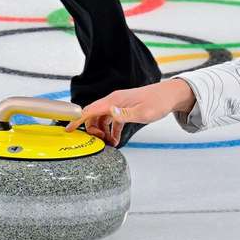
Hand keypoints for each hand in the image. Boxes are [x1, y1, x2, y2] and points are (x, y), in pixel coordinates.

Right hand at [66, 78, 196, 146]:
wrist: (170, 95)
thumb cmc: (158, 102)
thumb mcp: (143, 112)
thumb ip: (125, 114)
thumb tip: (110, 113)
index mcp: (114, 100)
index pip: (89, 110)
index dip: (77, 120)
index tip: (68, 130)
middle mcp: (113, 101)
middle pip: (92, 115)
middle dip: (92, 130)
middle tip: (100, 142)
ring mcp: (118, 104)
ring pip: (101, 119)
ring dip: (102, 132)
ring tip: (110, 144)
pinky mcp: (124, 108)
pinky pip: (111, 120)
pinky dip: (111, 131)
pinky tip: (115, 140)